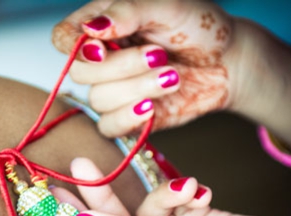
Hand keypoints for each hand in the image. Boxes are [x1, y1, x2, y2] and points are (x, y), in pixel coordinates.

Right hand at [52, 0, 239, 135]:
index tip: (102, 46)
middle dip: (121, 67)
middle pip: (79, 72)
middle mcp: (102, 58)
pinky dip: (130, 117)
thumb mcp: (168, 5)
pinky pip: (109, 127)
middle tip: (158, 55)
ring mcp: (113, 89)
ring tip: (172, 76)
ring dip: (137, 89)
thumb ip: (127, 11)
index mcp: (102, 26)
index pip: (63, 37)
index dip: (74, 46)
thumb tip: (91, 28)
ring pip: (98, 100)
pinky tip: (154, 106)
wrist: (228, 62)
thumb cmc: (199, 26)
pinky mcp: (127, 116)